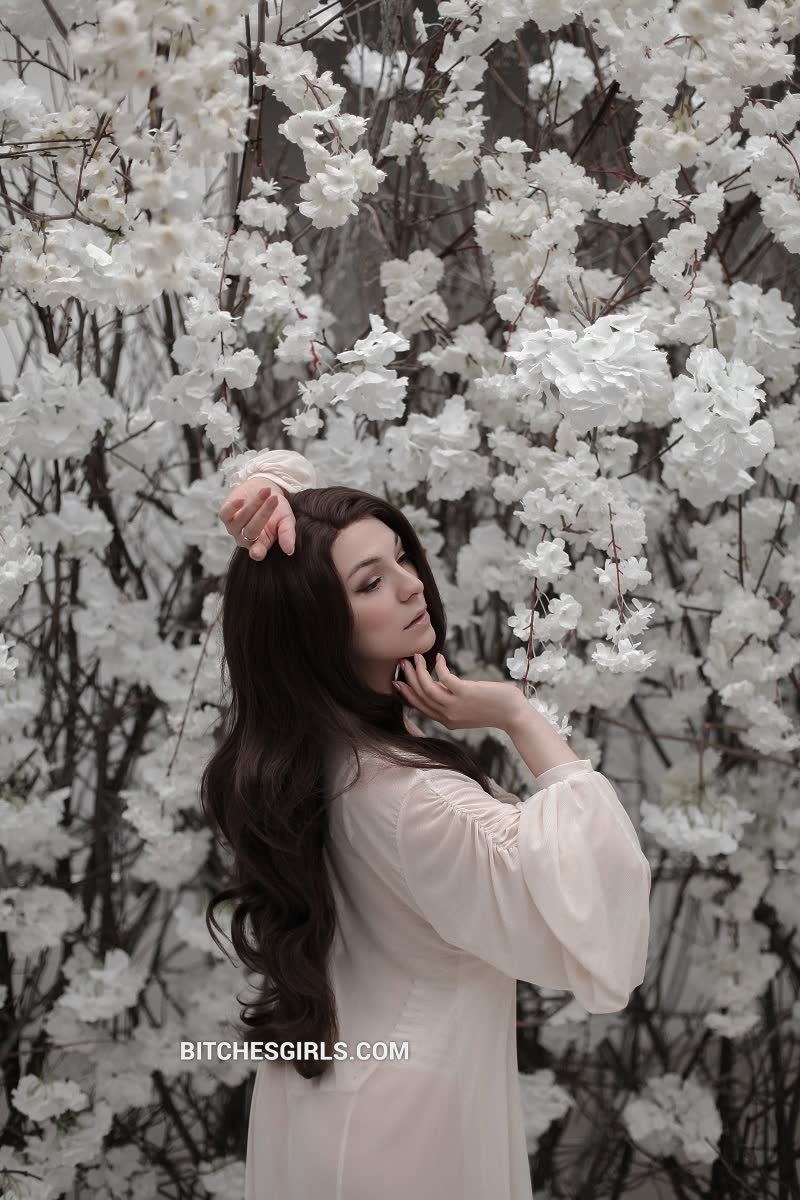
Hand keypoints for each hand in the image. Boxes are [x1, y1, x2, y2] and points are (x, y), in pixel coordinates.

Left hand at [218, 478, 296, 559]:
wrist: (265, 490)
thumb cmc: (277, 509)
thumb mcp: (287, 520)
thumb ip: (287, 534)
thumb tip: (290, 551)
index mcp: (261, 544)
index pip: (257, 552)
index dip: (257, 552)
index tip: (257, 552)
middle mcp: (245, 539)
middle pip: (251, 531)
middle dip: (264, 513)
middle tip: (274, 499)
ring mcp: (234, 528)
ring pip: (240, 520)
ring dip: (254, 505)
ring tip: (266, 491)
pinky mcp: (225, 515)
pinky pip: (225, 514)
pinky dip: (232, 507)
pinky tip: (241, 500)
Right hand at [392, 652, 523, 733]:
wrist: (513, 714)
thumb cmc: (493, 707)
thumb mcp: (466, 707)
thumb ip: (450, 698)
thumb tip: (436, 682)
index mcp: (446, 720)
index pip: (419, 707)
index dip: (406, 693)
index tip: (397, 681)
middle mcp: (448, 716)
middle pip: (420, 696)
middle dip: (408, 678)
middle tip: (403, 662)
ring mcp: (456, 706)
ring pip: (427, 688)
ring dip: (418, 671)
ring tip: (415, 656)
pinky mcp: (465, 693)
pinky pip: (444, 678)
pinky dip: (438, 666)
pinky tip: (439, 657)